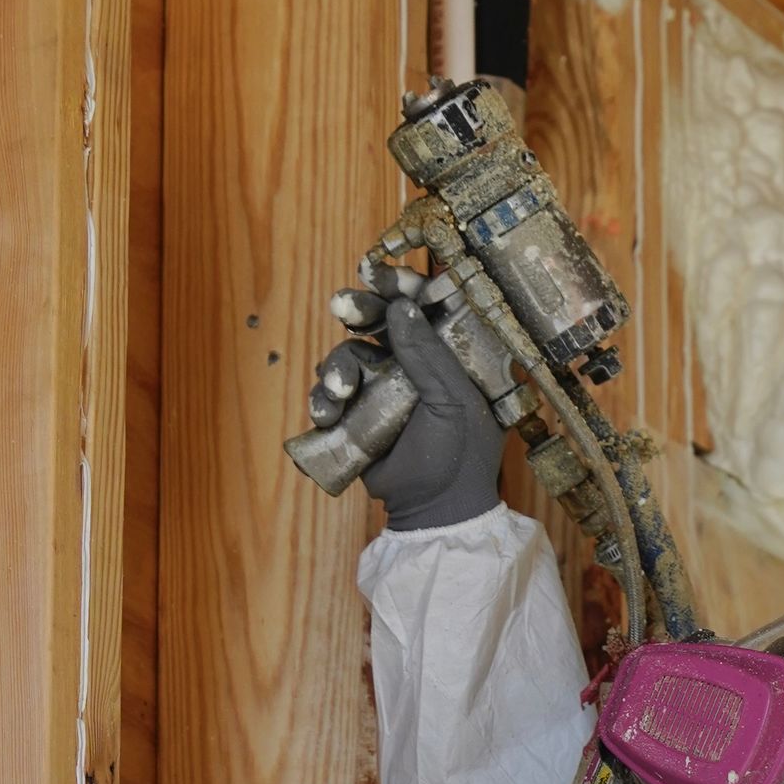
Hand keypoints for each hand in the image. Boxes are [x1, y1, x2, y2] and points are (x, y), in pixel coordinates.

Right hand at [311, 271, 502, 528]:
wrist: (434, 509)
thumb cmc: (460, 454)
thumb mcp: (452, 399)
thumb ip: (426, 353)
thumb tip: (401, 306)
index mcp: (449, 353)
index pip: (424, 305)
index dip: (400, 286)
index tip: (376, 273)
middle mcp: (415, 362)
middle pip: (378, 320)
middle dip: (359, 309)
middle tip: (344, 306)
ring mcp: (383, 387)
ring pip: (348, 354)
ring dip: (337, 368)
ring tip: (339, 394)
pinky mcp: (357, 412)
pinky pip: (330, 391)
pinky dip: (323, 398)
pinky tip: (327, 413)